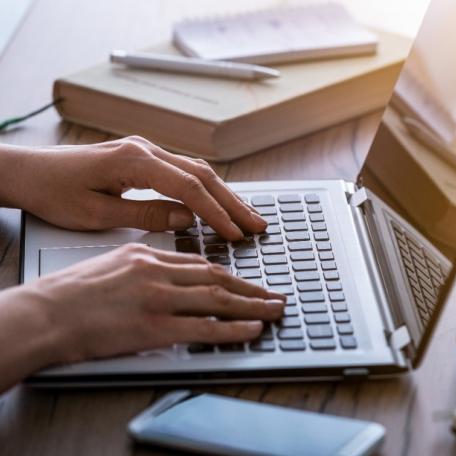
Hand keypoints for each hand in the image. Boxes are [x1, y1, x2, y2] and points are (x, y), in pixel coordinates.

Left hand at [0, 136, 264, 239]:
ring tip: (247, 217)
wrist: (28, 172)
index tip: (235, 234)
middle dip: (232, 202)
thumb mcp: (97, 215)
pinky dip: (207, 188)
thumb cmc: (54, 194)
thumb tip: (186, 220)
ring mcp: (145, 150)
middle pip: (202, 175)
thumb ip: (145, 216)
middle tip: (257, 225)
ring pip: (197, 171)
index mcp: (134, 162)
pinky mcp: (142, 157)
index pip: (189, 188)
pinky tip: (219, 203)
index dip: (216, 214)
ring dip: (224, 194)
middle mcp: (144, 150)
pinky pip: (184, 171)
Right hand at [0, 244, 284, 367]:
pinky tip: (252, 330)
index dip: (229, 274)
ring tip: (275, 310)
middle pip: (217, 278)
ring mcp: (158, 298)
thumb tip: (168, 272)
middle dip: (251, 287)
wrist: (42, 314)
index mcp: (146, 256)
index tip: (247, 280)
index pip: (199, 263)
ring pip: (218, 300)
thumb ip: (142, 265)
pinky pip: (205, 328)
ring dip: (253, 305)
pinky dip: (233, 329)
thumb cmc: (67, 295)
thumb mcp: (109, 263)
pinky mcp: (154, 326)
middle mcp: (157, 272)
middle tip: (274, 295)